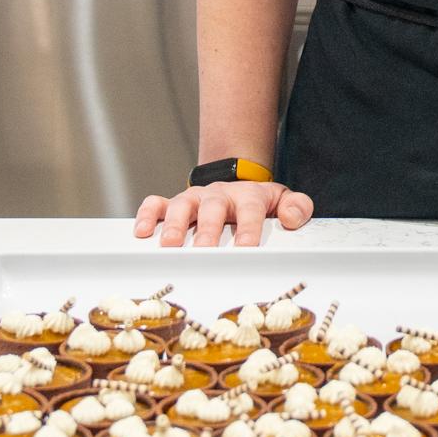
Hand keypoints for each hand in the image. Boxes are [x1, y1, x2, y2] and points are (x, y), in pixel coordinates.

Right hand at [132, 180, 314, 248]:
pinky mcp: (173, 204)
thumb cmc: (259, 204)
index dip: (248, 228)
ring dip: (174, 226)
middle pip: (212, 208)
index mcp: (248, 196)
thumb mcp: (283, 201)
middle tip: (203, 252)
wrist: (237, 183)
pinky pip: (155, 204)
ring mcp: (194, 199)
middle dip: (207, 231)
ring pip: (181, 206)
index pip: (251, 209)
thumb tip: (293, 217)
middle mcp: (218, 196)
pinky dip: (146, 215)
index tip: (246, 249)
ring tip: (169, 247)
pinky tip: (140, 232)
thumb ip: (297, 207)